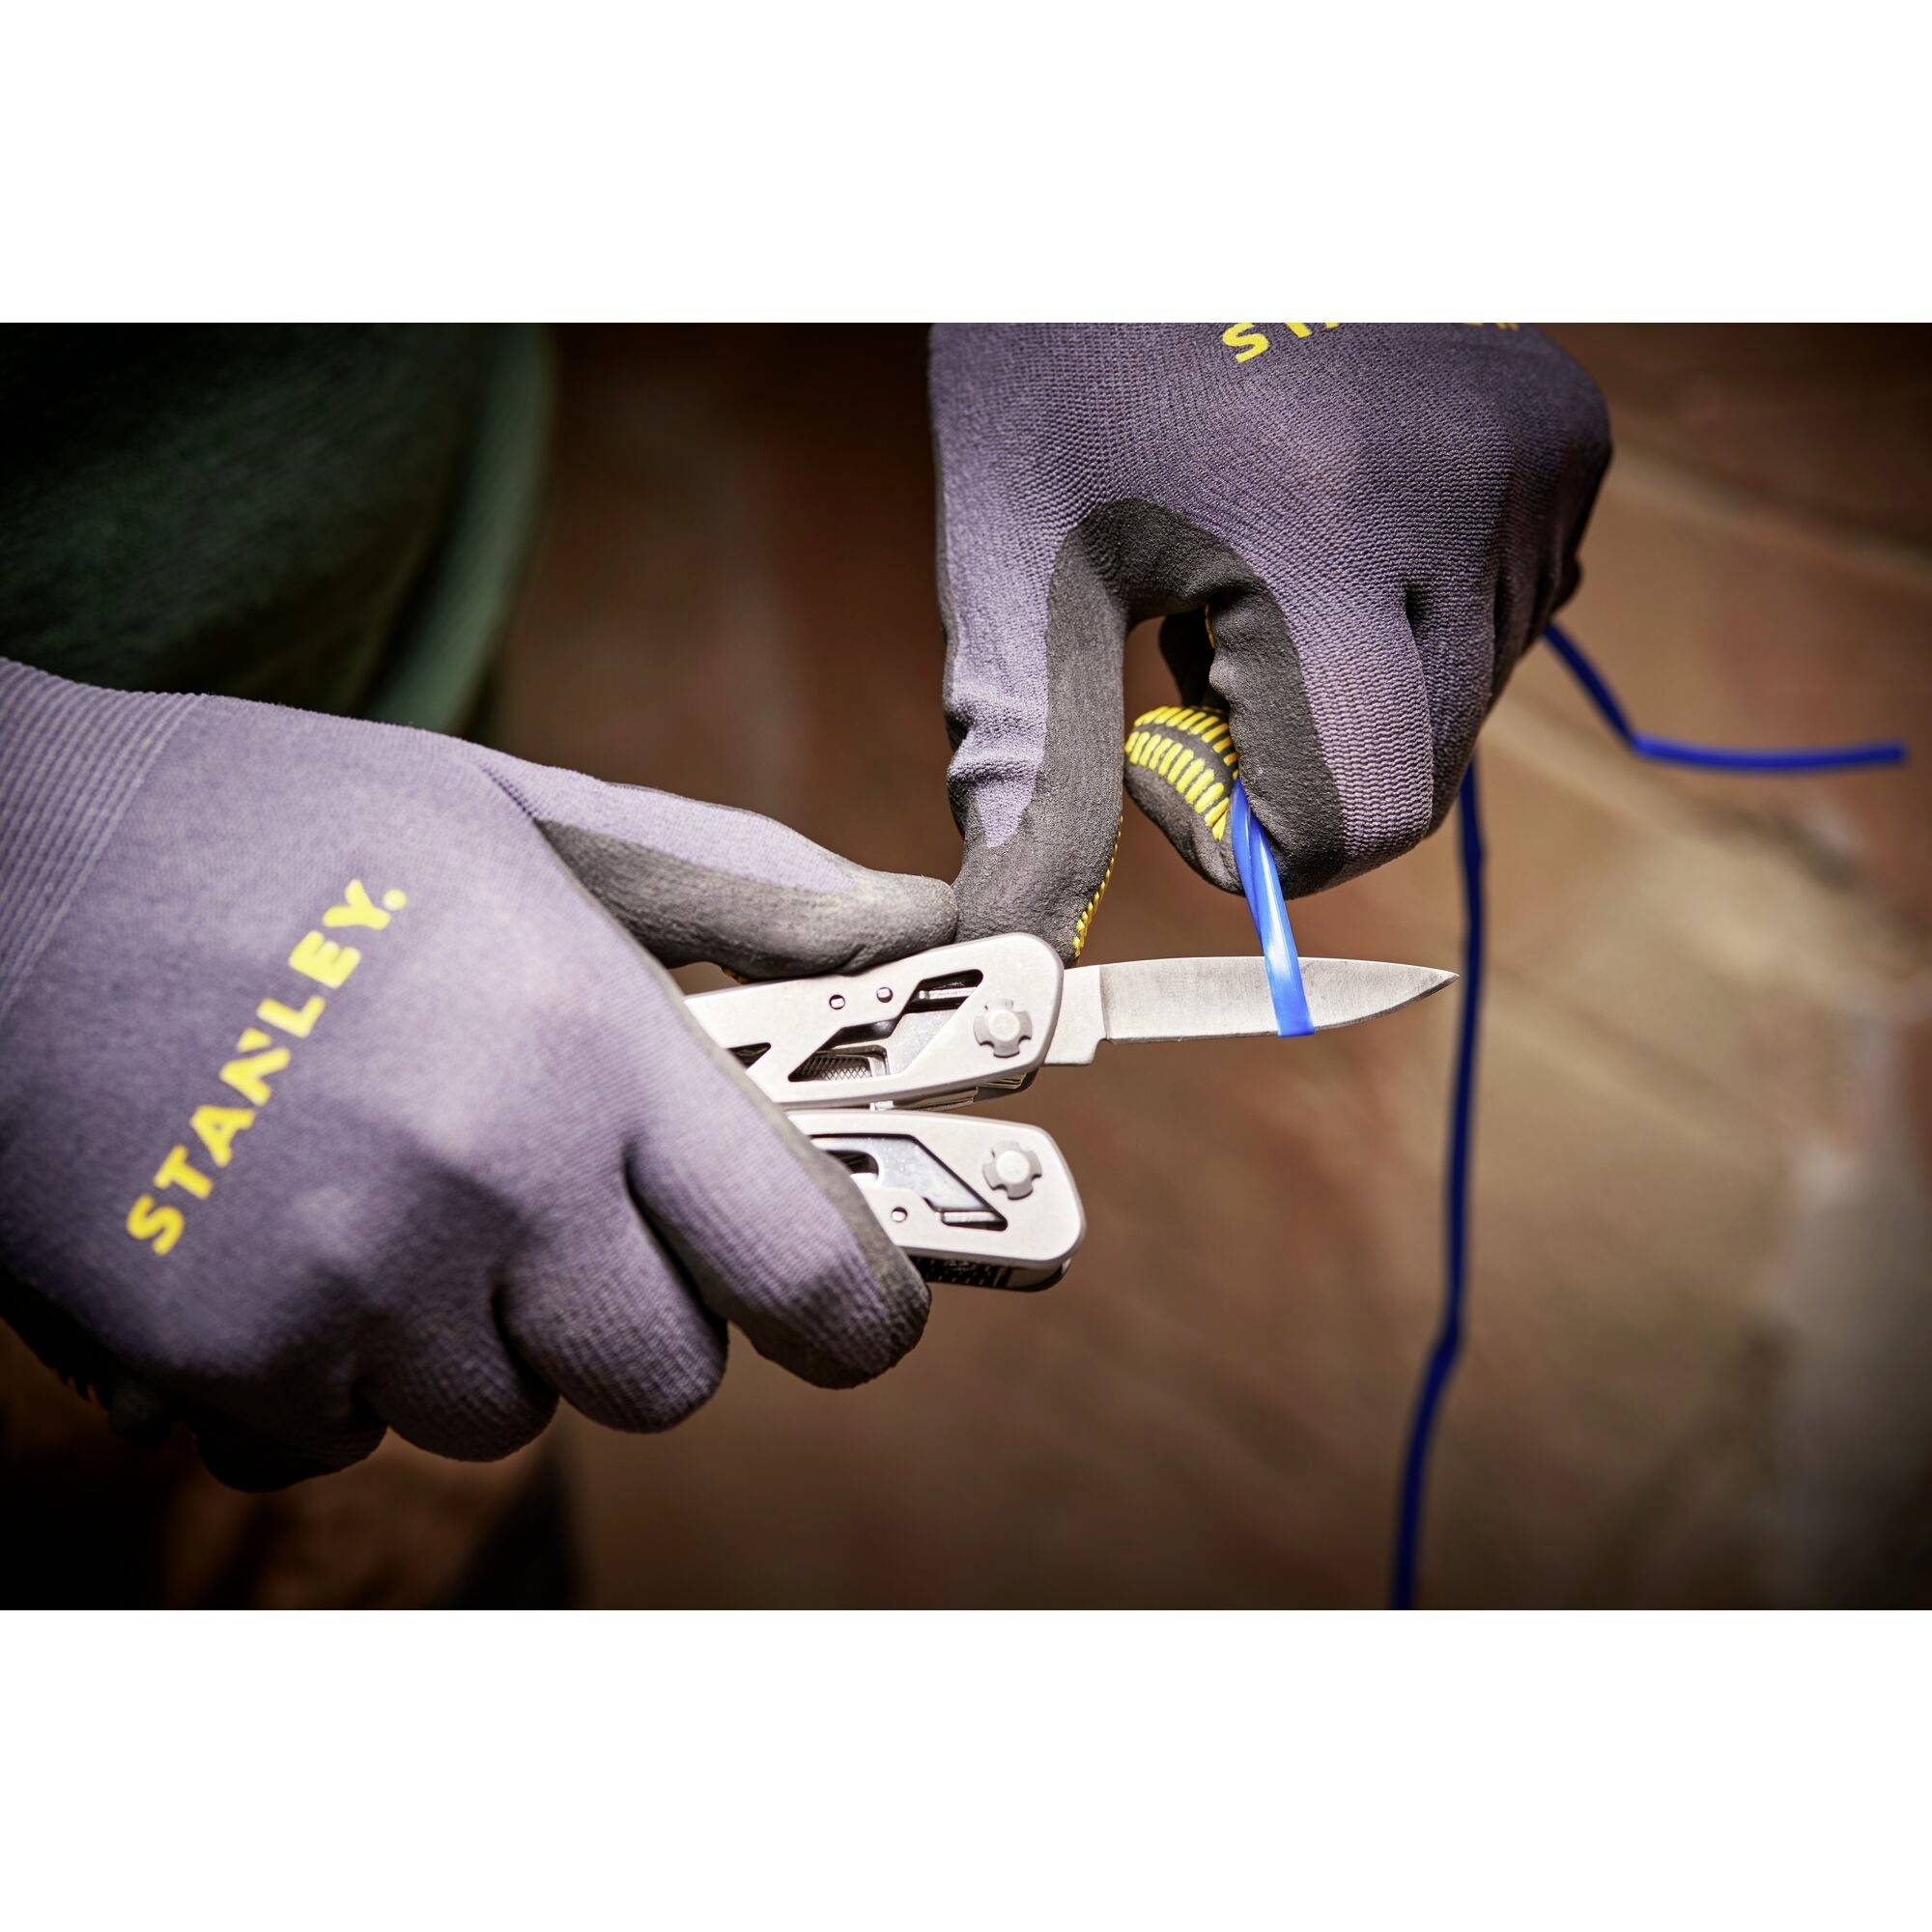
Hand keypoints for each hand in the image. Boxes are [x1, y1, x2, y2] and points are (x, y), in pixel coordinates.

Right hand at [0, 660, 953, 1486]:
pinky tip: (290, 1242)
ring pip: (500, 1413)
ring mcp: (343, 1292)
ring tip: (398, 1191)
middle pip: (665, 1376)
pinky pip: (339, 1440)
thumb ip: (741, 892)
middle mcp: (484, 1187)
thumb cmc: (271, 826)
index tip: (853, 1306)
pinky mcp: (214, 1362)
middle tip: (572, 1209)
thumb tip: (921, 929)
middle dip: (643, 1312)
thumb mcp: (525, 816)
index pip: (807, 1272)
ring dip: (478, 1336)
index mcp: (587, 1048)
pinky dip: (336, 1373)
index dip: (859, 1311)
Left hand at [931, 323, 1609, 954]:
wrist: (1158, 197)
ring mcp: (1538, 462)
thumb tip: (1015, 938)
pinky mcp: (1565, 436)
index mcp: (1333, 533)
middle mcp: (1474, 498)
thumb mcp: (1015, 566)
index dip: (1248, 832)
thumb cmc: (1057, 366)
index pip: (1357, 813)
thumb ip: (1030, 770)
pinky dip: (1406, 628)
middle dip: (1290, 762)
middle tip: (1193, 643)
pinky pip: (1501, 621)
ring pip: (1460, 708)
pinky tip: (1322, 531)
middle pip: (1412, 775)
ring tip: (1251, 566)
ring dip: (1346, 695)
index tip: (1159, 747)